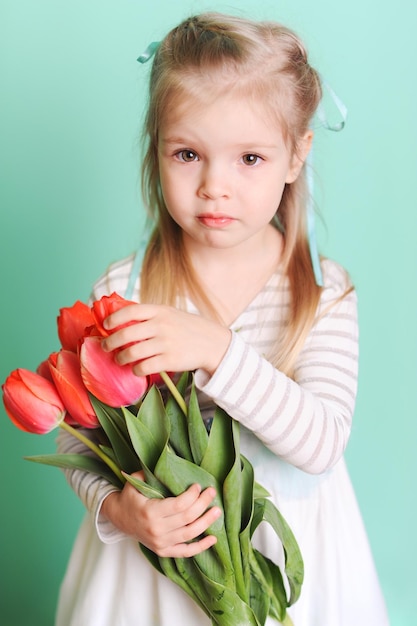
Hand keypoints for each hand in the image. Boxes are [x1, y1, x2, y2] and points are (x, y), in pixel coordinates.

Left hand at [101, 304, 230, 376]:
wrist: (214, 343)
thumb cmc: (188, 328)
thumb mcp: (171, 314)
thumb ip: (150, 316)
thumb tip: (122, 320)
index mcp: (160, 311)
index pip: (130, 311)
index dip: (113, 319)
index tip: (106, 326)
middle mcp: (162, 325)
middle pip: (125, 334)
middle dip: (110, 342)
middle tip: (105, 347)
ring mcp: (166, 343)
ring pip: (131, 353)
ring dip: (121, 358)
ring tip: (120, 360)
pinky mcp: (170, 361)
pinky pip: (143, 367)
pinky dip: (136, 370)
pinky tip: (137, 369)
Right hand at [101, 472, 221, 556]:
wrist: (119, 518)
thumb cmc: (130, 496)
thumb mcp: (134, 481)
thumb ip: (149, 473)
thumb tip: (168, 459)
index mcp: (150, 512)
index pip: (179, 505)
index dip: (192, 495)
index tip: (198, 486)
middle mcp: (156, 530)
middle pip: (187, 518)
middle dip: (203, 504)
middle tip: (212, 492)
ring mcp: (160, 543)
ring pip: (190, 534)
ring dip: (206, 522)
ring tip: (217, 511)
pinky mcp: (163, 551)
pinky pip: (185, 552)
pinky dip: (201, 547)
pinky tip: (213, 539)